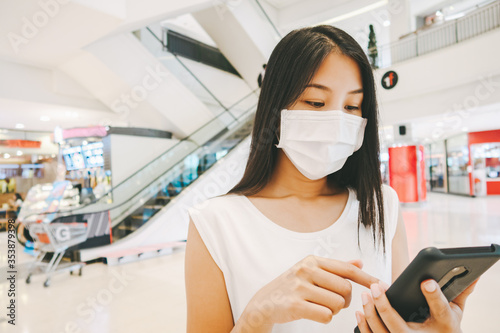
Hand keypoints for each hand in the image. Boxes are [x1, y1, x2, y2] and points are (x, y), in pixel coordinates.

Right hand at [241, 255, 380, 329]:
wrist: (264, 302)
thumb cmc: (292, 287)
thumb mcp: (310, 271)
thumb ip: (335, 268)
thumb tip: (359, 262)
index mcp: (312, 261)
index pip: (347, 269)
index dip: (367, 278)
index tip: (381, 285)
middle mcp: (306, 270)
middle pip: (345, 289)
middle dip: (345, 299)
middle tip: (334, 301)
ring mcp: (299, 287)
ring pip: (337, 303)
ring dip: (334, 309)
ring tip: (320, 305)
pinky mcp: (295, 305)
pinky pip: (326, 315)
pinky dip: (324, 318)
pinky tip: (313, 312)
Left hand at [356, 278, 478, 332]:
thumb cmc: (446, 329)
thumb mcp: (456, 313)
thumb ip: (460, 293)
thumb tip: (472, 275)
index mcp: (444, 327)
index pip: (440, 310)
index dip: (434, 295)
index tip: (426, 281)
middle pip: (398, 325)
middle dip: (384, 305)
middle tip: (375, 286)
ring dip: (371, 314)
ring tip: (365, 295)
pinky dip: (365, 326)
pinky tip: (360, 312)